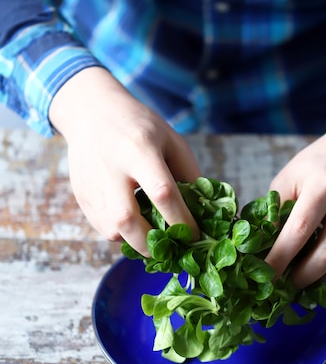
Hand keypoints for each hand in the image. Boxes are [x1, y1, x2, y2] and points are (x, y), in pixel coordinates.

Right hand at [49, 67, 200, 254]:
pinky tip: (135, 226)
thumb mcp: (172, 140)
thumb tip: (205, 212)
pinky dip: (122, 234)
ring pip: (112, 229)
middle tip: (170, 250)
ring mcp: (93, 183)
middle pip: (127, 220)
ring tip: (153, 238)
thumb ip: (189, 174)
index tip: (194, 235)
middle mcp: (112, 168)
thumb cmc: (140, 127)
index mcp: (140, 149)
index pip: (163, 193)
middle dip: (152, 244)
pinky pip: (102, 227)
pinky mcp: (82, 195)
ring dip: (136, 242)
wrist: (92, 112)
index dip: (181, 220)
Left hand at [265, 118, 325, 286]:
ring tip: (304, 274)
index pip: (298, 232)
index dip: (280, 259)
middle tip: (286, 282)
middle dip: (302, 277)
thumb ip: (275, 211)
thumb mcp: (289, 177)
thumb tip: (262, 247)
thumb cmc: (318, 164)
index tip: (266, 276)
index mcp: (322, 186)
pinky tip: (324, 264)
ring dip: (321, 276)